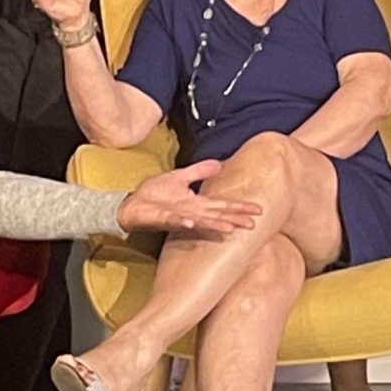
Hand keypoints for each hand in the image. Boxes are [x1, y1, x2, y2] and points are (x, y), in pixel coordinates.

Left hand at [118, 159, 262, 240]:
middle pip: (217, 215)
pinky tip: (193, 222)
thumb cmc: (155, 194)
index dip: (240, 206)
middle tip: (252, 224)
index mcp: (197, 203)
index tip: (258, 209)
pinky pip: (175, 220)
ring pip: (200, 222)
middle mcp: (192, 212)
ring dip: (214, 224)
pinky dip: (184, 222)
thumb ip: (199, 171)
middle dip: (234, 219)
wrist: (132, 203)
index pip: (223, 204)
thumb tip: (219, 164)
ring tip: (229, 227)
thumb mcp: (180, 177)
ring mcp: (178, 217)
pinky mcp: (163, 218)